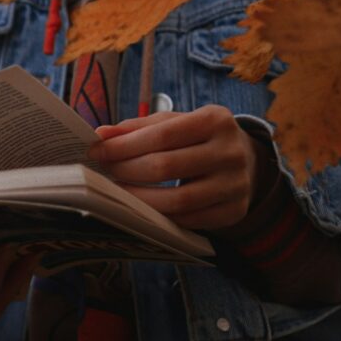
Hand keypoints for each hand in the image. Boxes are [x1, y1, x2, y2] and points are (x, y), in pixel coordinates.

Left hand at [87, 105, 269, 229]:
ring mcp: (235, 184)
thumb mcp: (174, 123)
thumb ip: (138, 128)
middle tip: (104, 172)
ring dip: (138, 199)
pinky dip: (160, 216)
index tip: (96, 152)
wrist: (244, 161)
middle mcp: (230, 152)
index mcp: (216, 120)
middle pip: (165, 167)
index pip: (161, 135)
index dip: (123, 146)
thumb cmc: (197, 138)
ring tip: (118, 192)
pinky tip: (142, 208)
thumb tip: (101, 135)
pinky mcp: (233, 211)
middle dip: (126, 170)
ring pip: (177, 200)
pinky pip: (188, 220)